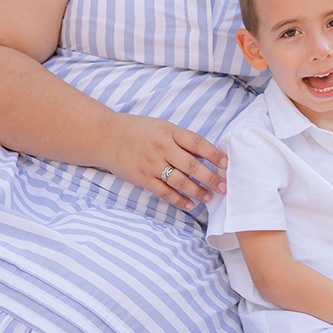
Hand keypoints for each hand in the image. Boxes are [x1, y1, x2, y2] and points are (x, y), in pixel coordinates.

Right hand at [101, 113, 226, 211]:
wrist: (106, 137)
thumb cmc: (137, 130)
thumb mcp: (161, 127)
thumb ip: (181, 139)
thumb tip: (206, 154)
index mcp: (169, 132)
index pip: (197, 143)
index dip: (214, 154)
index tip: (226, 164)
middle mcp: (162, 148)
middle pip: (192, 165)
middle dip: (210, 178)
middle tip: (223, 187)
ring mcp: (152, 164)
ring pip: (180, 181)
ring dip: (197, 191)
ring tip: (209, 198)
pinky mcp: (142, 179)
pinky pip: (164, 192)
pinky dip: (178, 200)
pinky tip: (189, 205)